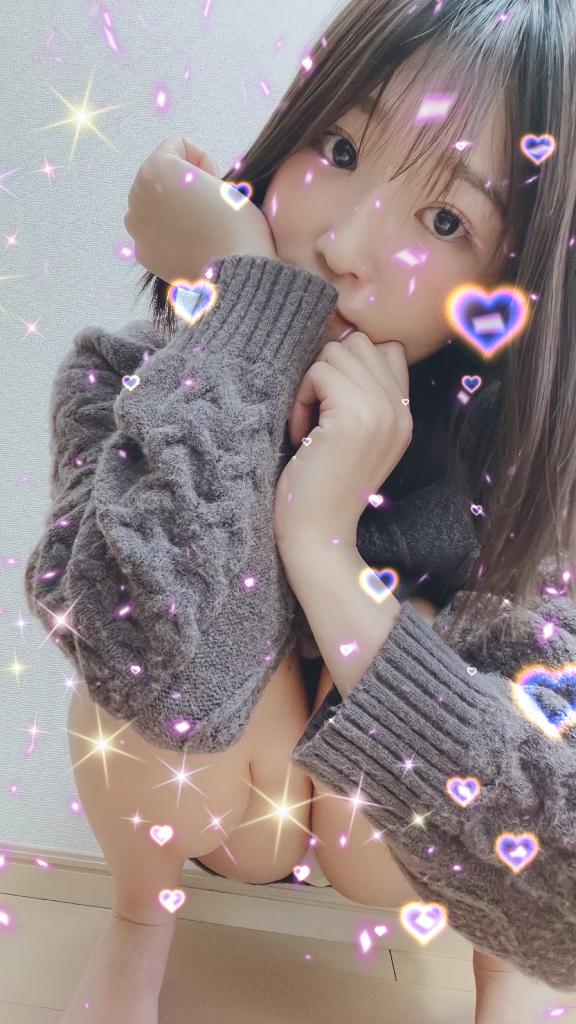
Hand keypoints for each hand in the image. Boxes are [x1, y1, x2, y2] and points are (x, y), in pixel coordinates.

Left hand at [123, 135, 276, 282]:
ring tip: (201, 226)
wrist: (237, 273)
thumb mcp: (221, 179)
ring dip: (174, 209)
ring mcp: (136, 227)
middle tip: (209, 206)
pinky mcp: (143, 253)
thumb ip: (195, 174)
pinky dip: (170, 235)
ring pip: (155, 204)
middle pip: (162, 176)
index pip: (179, 146)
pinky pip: (154, 232)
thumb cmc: (237, 224)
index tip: (218, 184)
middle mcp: (136, 195)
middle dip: (183, 186)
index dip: (205, 162)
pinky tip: (191, 244)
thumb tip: (185, 190)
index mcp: (155, 169)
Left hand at [273, 332, 411, 550]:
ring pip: (337, 352)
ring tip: (307, 423)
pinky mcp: (353, 416)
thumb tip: (338, 346)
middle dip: (328, 369)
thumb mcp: (355, 438)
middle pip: (360, 344)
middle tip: (315, 412)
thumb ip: (361, 398)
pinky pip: (318, 372)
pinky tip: (300, 432)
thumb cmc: (323, 488)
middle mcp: (400, 411)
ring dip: (311, 383)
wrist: (319, 535)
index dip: (352, 363)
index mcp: (404, 416)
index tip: (331, 399)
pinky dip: (301, 397)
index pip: (389, 350)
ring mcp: (380, 412)